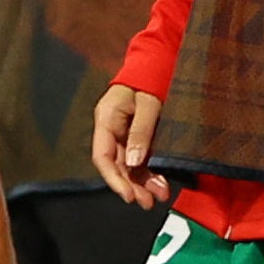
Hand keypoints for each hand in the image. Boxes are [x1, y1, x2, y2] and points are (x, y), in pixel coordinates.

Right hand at [92, 84, 169, 207]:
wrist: (160, 60)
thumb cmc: (151, 78)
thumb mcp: (148, 103)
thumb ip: (141, 131)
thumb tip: (134, 162)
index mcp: (106, 119)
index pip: (103, 156)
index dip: (114, 179)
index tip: (128, 196)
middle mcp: (112, 129)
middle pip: (117, 165)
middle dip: (132, 186)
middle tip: (148, 202)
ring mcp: (124, 133)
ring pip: (130, 165)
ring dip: (143, 183)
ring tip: (160, 196)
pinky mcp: (138, 135)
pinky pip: (141, 158)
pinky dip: (150, 172)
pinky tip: (161, 184)